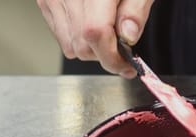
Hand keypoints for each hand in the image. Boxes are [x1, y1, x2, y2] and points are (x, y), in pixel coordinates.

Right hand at [37, 0, 153, 76]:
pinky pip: (59, 33)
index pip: (96, 34)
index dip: (112, 58)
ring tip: (108, 33)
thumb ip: (136, 10)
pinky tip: (90, 26)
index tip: (127, 67)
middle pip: (83, 44)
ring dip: (91, 49)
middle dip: (105, 55)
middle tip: (122, 48)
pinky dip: (77, 38)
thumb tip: (129, 38)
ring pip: (70, 45)